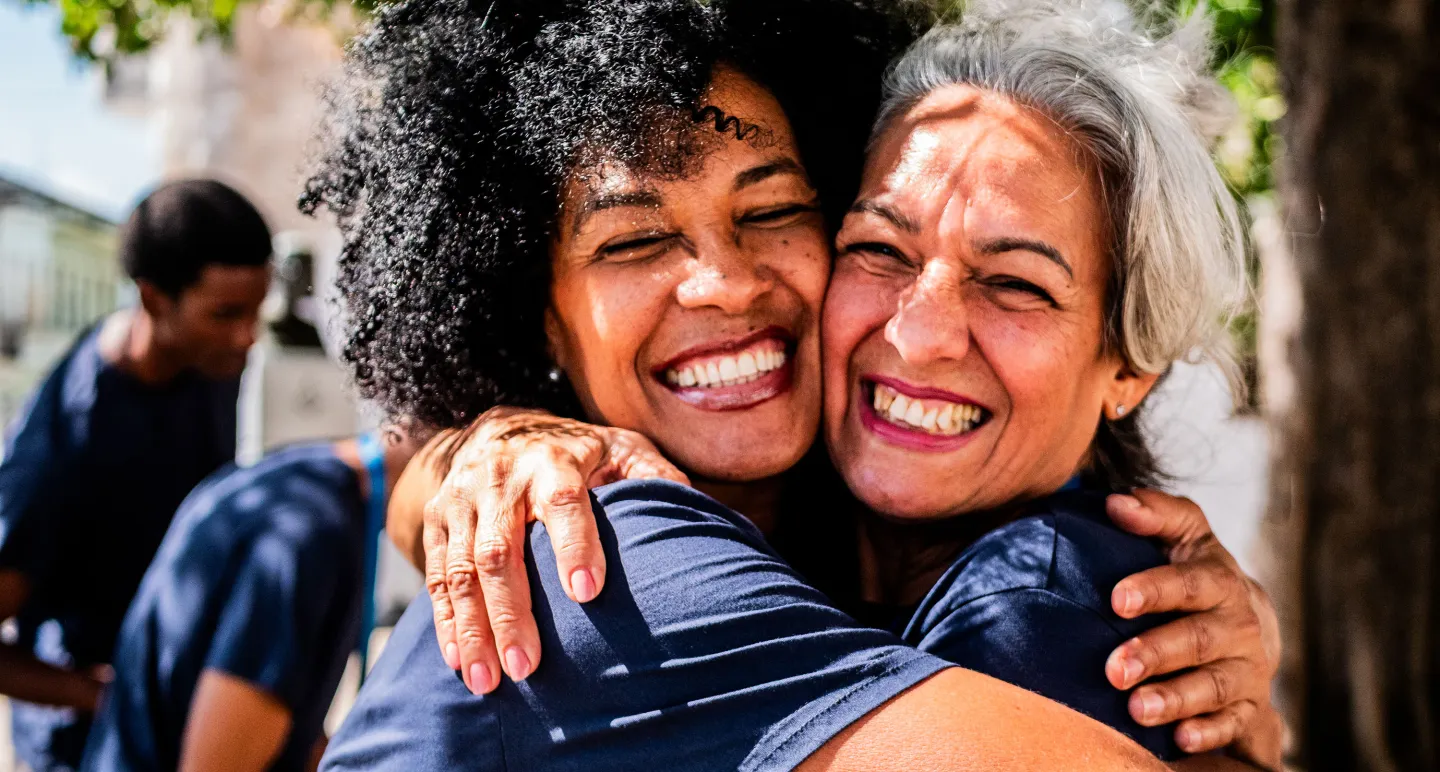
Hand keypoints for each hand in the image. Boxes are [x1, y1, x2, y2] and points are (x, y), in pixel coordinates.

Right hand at [423, 408, 686, 693]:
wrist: (500, 428)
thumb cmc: (578, 452)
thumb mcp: (620, 448)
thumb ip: (654, 477)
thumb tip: (699, 514)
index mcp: (555, 460)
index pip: (564, 502)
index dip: (574, 545)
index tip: (587, 593)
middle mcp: (501, 478)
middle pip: (501, 549)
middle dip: (513, 611)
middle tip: (528, 666)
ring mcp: (462, 500)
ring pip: (463, 569)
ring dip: (474, 628)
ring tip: (490, 680)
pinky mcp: (437, 521)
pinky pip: (438, 576)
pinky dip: (447, 622)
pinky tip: (460, 661)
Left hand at [1104, 490, 1283, 769]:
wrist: (1249, 625)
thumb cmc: (1198, 575)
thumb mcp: (1184, 538)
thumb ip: (1156, 514)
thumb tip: (1115, 502)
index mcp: (1219, 581)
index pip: (1190, 582)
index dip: (1155, 588)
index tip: (1117, 599)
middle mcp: (1239, 625)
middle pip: (1199, 639)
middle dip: (1157, 653)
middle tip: (1114, 669)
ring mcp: (1246, 668)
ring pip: (1214, 686)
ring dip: (1176, 698)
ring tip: (1136, 709)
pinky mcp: (1249, 706)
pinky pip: (1233, 723)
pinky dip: (1209, 732)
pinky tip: (1180, 738)